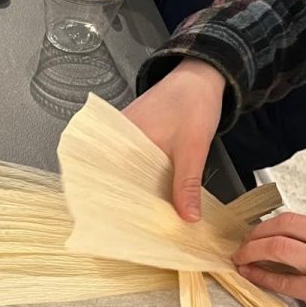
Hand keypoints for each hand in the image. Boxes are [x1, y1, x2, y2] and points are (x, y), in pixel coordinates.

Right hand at [123, 58, 223, 221]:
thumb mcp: (193, 148)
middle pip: (113, 180)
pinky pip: (132, 165)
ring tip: (142, 218)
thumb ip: (187, 184)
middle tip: (133, 229)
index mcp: (122, 141)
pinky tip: (151, 195)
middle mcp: (116, 140)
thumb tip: (187, 217)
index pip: (106, 181)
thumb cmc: (192, 104)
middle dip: (123, 204)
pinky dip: (141, 179)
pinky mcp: (133, 139)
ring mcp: (123, 139)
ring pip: (124, 174)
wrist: (199, 77)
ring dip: (134, 192)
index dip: (109, 205)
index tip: (116, 227)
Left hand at [234, 213, 305, 306]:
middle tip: (246, 241)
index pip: (304, 219)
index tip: (266, 233)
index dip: (278, 227)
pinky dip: (261, 276)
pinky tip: (251, 274)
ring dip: (251, 250)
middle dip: (257, 232)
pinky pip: (283, 280)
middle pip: (285, 224)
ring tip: (242, 256)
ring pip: (278, 246)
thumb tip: (305, 241)